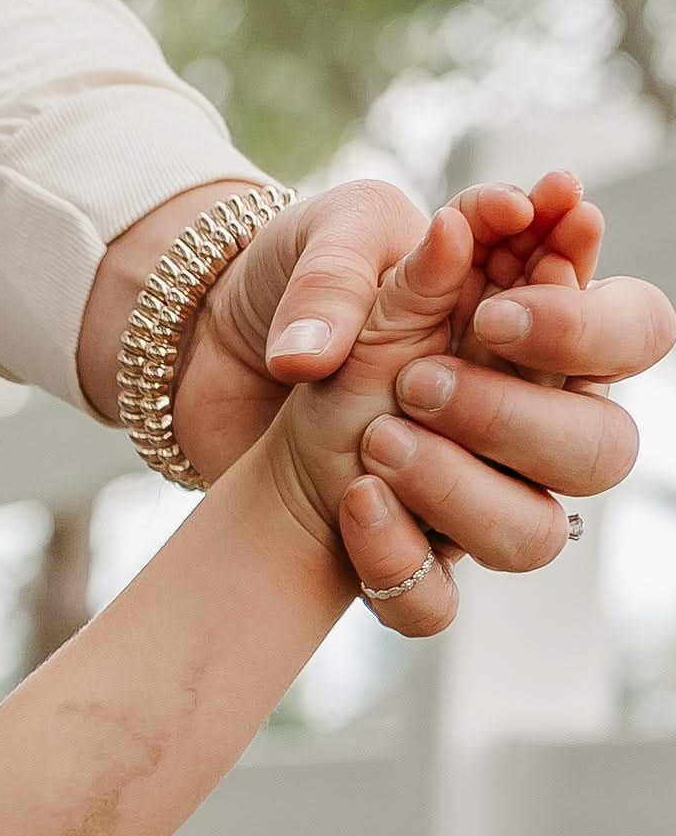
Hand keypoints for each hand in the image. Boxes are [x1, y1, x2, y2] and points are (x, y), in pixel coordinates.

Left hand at [87, 174, 670, 596]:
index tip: (492, 309)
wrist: (204, 368)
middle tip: (416, 383)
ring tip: (374, 440)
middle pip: (602, 449)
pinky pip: (431, 601)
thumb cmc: (301, 294)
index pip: (633, 334)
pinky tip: (352, 501)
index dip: (582, 327)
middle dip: (514, 417)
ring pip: (534, 536)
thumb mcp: (334, 242)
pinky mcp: (403, 555)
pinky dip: (393, 558)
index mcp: (540, 328)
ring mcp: (469, 496)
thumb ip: (399, 247)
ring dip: (458, 489)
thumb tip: (450, 234)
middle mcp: (524, 418)